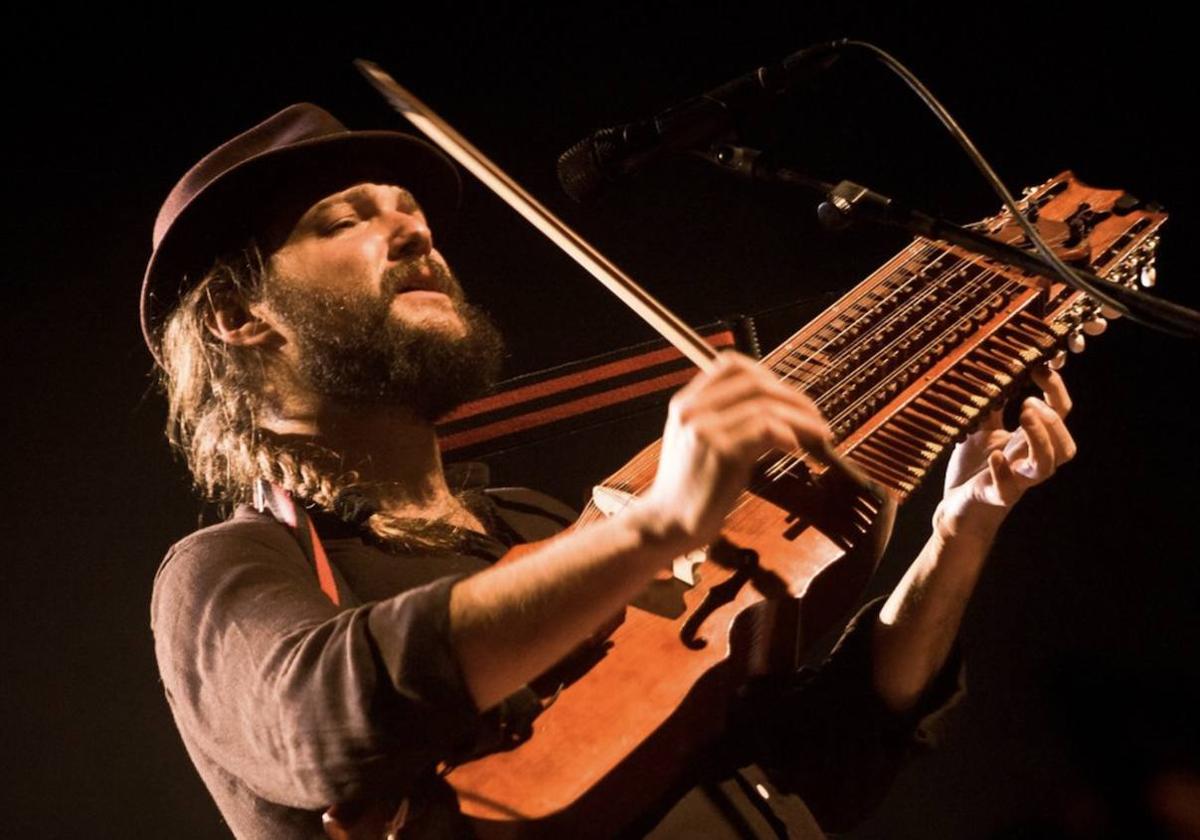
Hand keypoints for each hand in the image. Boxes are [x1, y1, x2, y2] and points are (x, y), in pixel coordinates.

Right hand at [638, 353, 830, 549]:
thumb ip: (730, 420)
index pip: (731, 365)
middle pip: (755, 383)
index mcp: (686, 403)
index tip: (789, 396)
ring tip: (818, 435)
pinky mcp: (719, 451)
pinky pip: (764, 428)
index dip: (768, 375)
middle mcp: (692, 410)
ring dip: (800, 419)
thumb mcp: (704, 442)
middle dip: (793, 398)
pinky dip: (787, 434)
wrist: (669, 521)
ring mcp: (704, 428)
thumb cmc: (692, 488)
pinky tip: (796, 448)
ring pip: (765, 406)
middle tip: (816, 417)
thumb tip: (780, 410)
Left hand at [938, 365, 1076, 534]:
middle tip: (1027, 402)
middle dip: (1052, 419)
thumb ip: (991, 403)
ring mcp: (1015, 480)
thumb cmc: (973, 467)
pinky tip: (996, 456)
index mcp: (1029, 442)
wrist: (954, 506)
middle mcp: (1029, 461)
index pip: (1060, 414)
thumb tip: (996, 368)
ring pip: (1047, 467)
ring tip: (1022, 415)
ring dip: (1040, 439)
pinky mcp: (995, 496)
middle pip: (1065, 446)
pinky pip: (1009, 489)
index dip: (1056, 389)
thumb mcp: (980, 428)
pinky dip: (1005, 471)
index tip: (1040, 366)